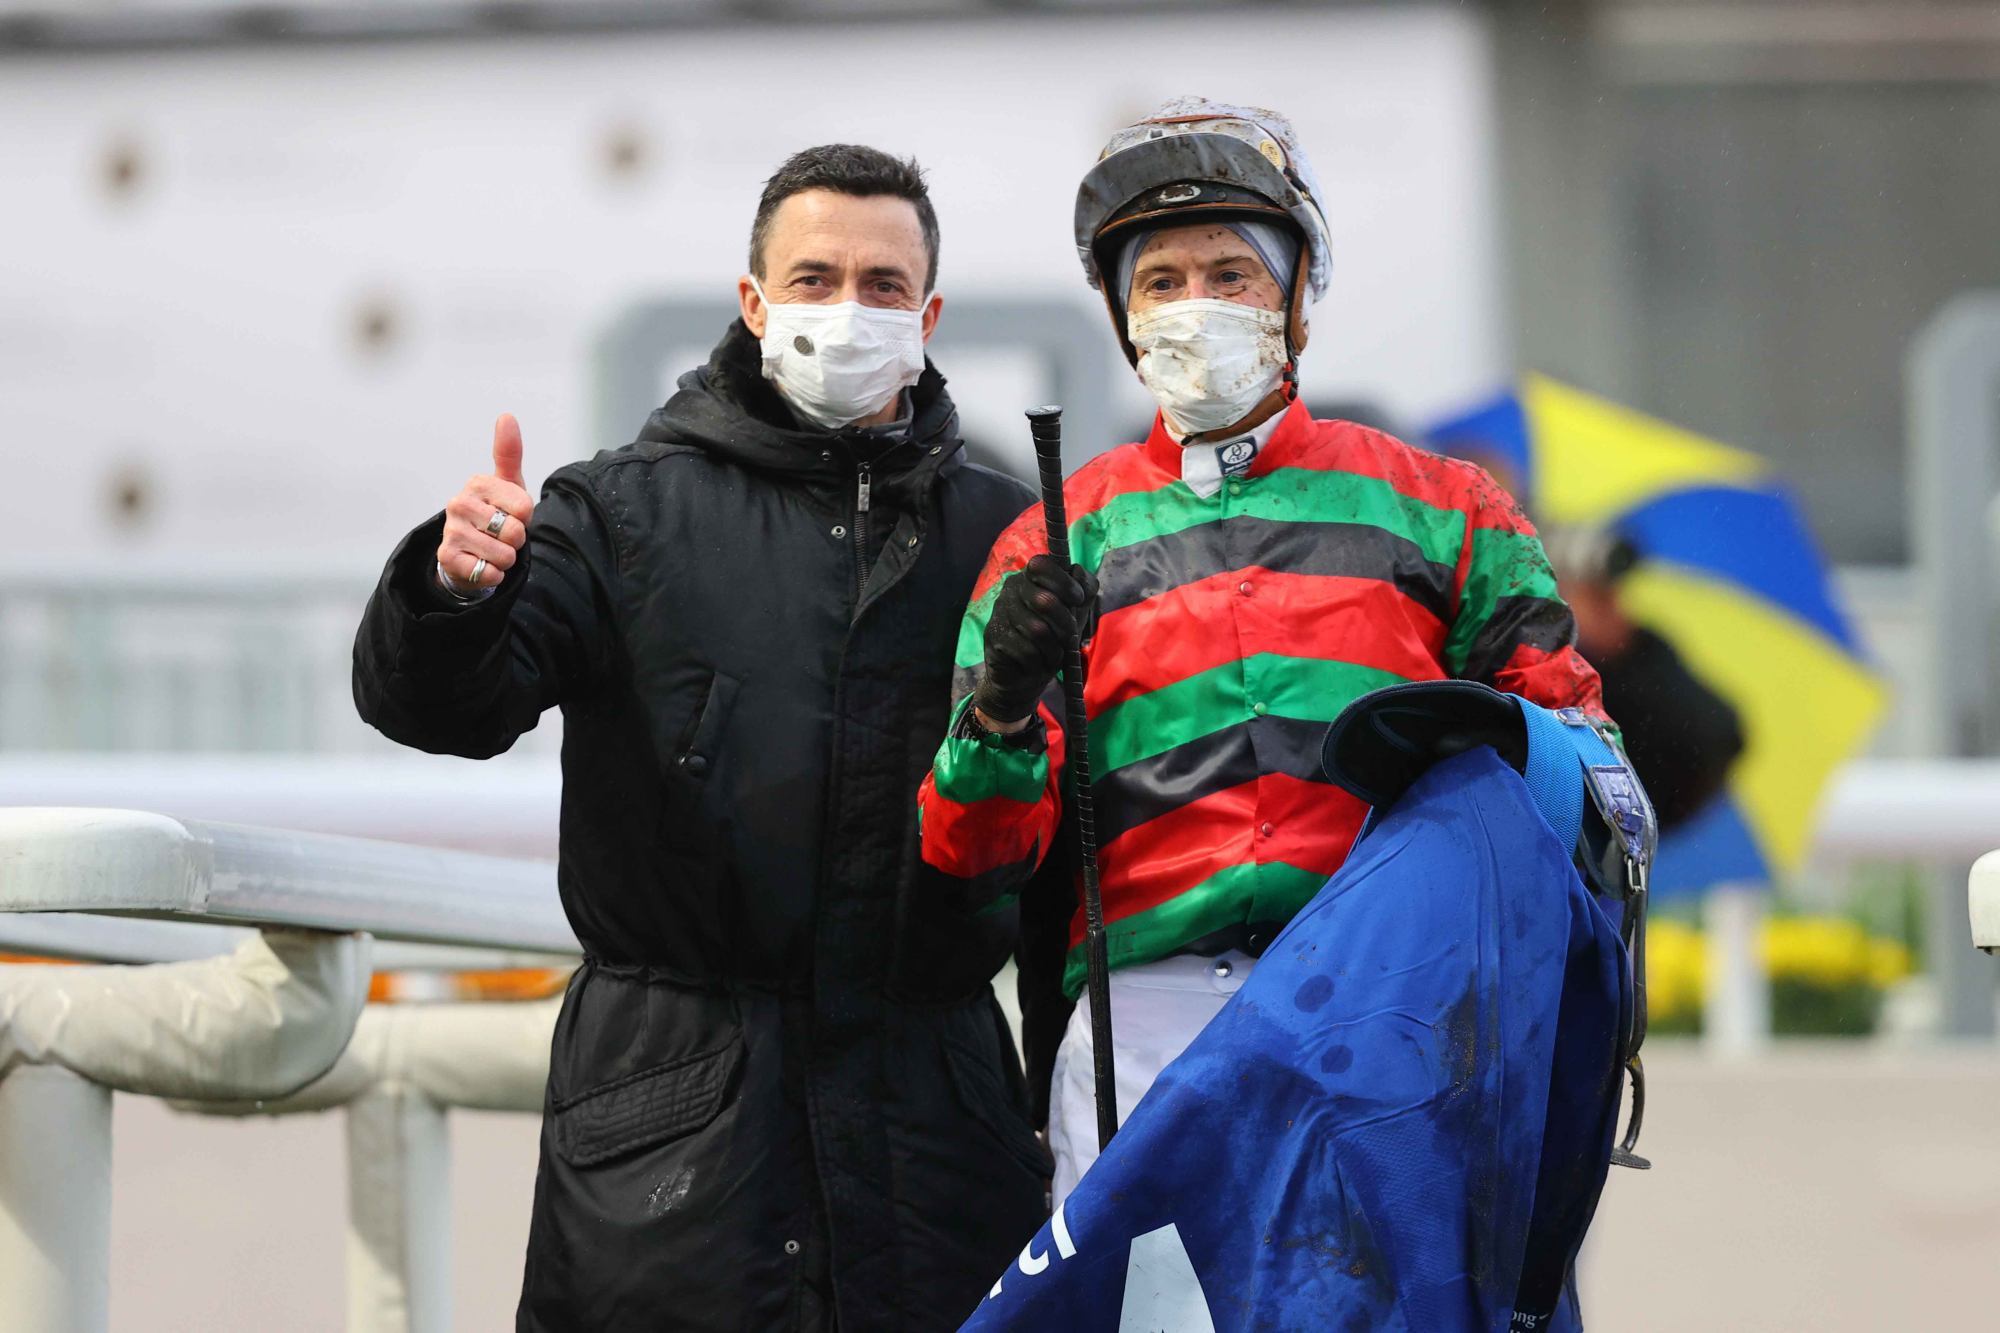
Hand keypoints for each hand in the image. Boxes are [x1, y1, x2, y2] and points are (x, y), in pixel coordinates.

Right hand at [437, 414, 535, 595]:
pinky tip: (481, 564)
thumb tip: (506, 415)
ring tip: (492, 549)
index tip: (511, 515)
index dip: (526, 518)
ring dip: (506, 559)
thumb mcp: (509, 484)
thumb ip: (509, 453)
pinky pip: (488, 573)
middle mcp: (458, 503)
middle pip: (514, 532)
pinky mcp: (446, 558)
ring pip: (504, 554)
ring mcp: (450, 530)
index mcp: (477, 483)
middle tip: (502, 535)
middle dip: (516, 541)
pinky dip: (494, 575)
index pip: (525, 507)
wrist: (471, 552)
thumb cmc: (496, 513)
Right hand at [971, 555, 1096, 726]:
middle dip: (1065, 624)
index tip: (1078, 598)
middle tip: (1069, 638)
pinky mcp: (993, 636)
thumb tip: (1078, 572)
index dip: (1064, 582)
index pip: (1042, 565)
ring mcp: (999, 612)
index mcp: (1030, 577)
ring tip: (1052, 654)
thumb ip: (1084, 590)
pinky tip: (1036, 664)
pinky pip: (1026, 651)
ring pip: (1037, 630)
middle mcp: (1011, 589)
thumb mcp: (1075, 614)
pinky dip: (1039, 662)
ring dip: (1053, 649)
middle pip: (1045, 601)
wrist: (1025, 676)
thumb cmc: (1053, 639)